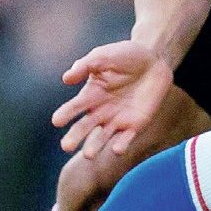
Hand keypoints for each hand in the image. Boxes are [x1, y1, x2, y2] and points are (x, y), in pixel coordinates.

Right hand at [52, 40, 173, 157]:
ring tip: (89, 155)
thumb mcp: (104, 56)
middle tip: (66, 146)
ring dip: (95, 146)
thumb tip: (66, 78)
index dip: (66, 113)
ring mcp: (117, 120)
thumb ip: (85, 65)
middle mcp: (100, 111)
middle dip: (75, 137)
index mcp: (91, 94)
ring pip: (102, 137)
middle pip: (85, 127)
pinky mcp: (134, 125)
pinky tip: (116, 149)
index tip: (56, 121)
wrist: (154, 61)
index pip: (75, 106)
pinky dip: (121, 145)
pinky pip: (126, 138)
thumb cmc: (125, 56)